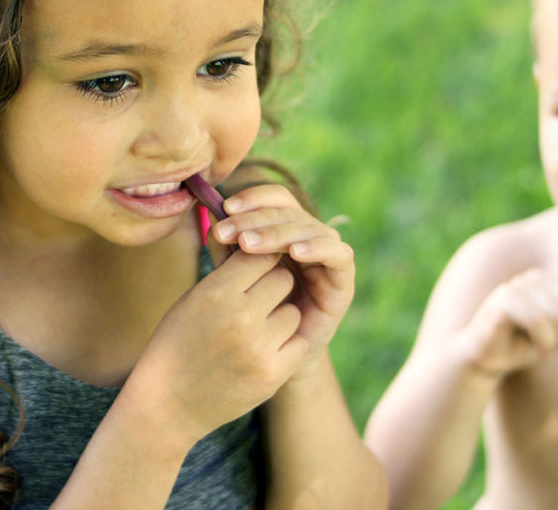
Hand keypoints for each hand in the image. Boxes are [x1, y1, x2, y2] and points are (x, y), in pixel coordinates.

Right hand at [129, 250, 307, 445]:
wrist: (167, 403)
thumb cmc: (176, 342)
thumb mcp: (192, 298)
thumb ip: (225, 271)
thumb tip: (251, 238)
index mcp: (216, 292)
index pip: (258, 254)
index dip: (258, 257)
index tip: (254, 264)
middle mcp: (241, 317)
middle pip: (282, 278)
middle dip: (272, 284)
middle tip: (258, 296)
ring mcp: (260, 348)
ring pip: (292, 311)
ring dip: (280, 315)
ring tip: (257, 327)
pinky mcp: (273, 374)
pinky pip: (297, 342)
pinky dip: (285, 343)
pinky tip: (265, 347)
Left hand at [210, 183, 355, 376]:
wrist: (270, 359)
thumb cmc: (249, 315)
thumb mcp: (234, 276)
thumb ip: (227, 247)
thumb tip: (213, 216)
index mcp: (284, 230)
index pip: (274, 199)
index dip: (253, 198)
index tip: (224, 208)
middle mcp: (308, 237)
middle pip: (289, 211)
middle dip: (256, 219)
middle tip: (229, 232)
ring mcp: (328, 256)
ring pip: (309, 228)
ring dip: (278, 233)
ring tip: (249, 244)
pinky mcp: (344, 279)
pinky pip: (338, 254)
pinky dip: (317, 248)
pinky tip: (295, 253)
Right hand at [457, 268, 557, 378]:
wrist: (485, 360)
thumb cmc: (525, 345)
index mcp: (549, 279)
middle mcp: (534, 276)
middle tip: (551, 342)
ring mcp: (517, 286)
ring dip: (555, 341)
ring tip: (540, 345)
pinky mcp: (504, 301)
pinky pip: (540, 322)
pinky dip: (543, 343)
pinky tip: (534, 349)